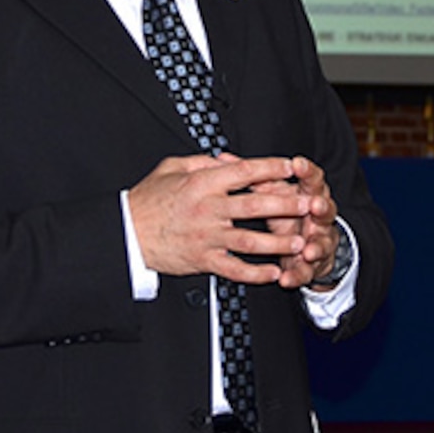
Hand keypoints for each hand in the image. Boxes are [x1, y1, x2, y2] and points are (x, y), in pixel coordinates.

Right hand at [127, 154, 310, 283]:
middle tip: (307, 204)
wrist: (126, 233)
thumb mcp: (171, 167)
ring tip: (300, 242)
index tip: (292, 167)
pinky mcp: (202, 260)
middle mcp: (208, 209)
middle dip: (286, 205)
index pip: (245, 172)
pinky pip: (234, 269)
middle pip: (255, 206)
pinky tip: (274, 273)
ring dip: (278, 243)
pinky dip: (256, 273)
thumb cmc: (147, 199)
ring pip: (250, 241)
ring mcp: (206, 237)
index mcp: (202, 183)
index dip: (272, 168)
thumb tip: (226, 159)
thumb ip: (201, 162)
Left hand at [254, 155, 339, 289]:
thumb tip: (224, 159)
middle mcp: (319, 216)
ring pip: (321, 242)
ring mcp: (319, 241)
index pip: (312, 179)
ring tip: (308, 250)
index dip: (306, 171)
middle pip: (325, 209)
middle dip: (321, 207)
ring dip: (316, 246)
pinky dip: (297, 275)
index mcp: (309, 194)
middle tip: (314, 205)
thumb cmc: (287, 211)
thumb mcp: (274, 192)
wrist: (310, 244)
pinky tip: (287, 278)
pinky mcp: (312, 265)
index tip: (297, 164)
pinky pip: (306, 271)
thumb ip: (254, 176)